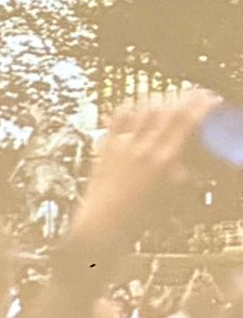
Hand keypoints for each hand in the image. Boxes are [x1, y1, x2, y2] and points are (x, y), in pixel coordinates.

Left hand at [68, 89, 222, 250]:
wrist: (106, 223)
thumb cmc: (142, 215)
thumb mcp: (174, 193)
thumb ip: (187, 171)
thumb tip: (198, 158)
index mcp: (165, 160)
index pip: (187, 122)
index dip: (201, 106)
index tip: (211, 99)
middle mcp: (144, 148)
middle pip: (168, 111)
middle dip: (185, 98)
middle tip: (196, 94)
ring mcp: (123, 145)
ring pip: (143, 110)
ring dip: (160, 100)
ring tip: (170, 98)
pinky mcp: (105, 146)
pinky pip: (118, 118)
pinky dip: (130, 107)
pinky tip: (137, 104)